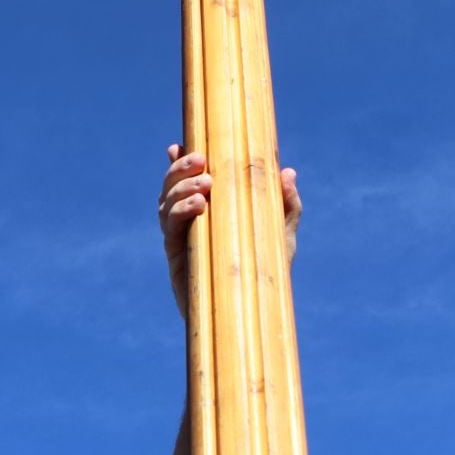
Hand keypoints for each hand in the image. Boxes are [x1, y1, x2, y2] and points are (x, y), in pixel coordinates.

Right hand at [158, 145, 301, 320]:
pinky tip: (198, 205)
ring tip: (203, 184)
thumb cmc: (266, 271)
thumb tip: (288, 173)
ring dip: (180, 188)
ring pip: (166, 205)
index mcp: (209, 211)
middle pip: (171, 187)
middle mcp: (189, 222)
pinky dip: (181, 212)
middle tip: (200, 159)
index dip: (179, 162)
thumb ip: (286, 205)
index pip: (188, 181)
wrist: (255, 311)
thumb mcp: (281, 235)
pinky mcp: (178, 258)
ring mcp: (181, 239)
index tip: (179, 144)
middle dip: (179, 169)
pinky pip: (171, 230)